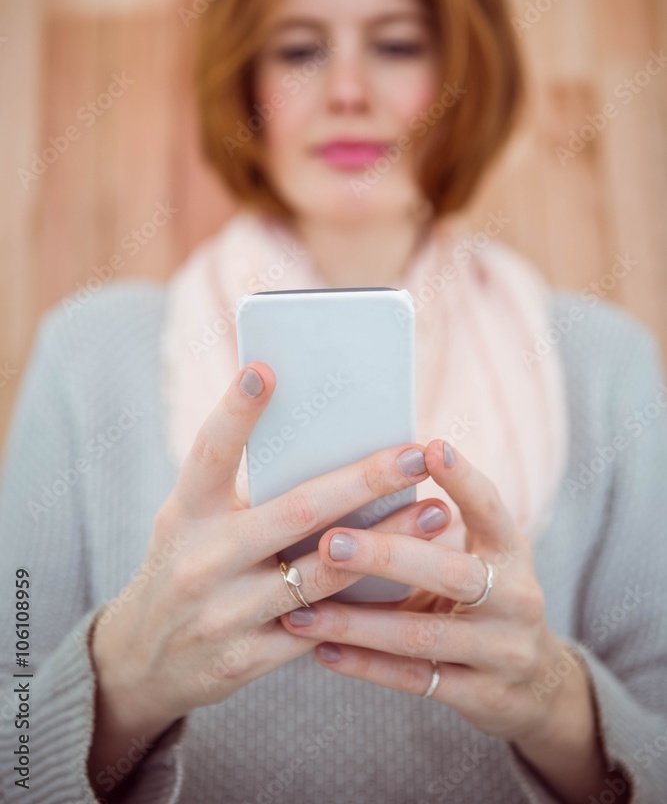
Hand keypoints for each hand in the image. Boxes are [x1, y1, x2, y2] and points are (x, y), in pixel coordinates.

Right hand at [87, 365, 450, 785]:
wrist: (144, 660)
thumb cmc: (187, 563)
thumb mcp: (193, 520)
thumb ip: (244, 490)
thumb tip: (327, 442)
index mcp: (185, 511)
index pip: (211, 452)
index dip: (236, 411)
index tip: (266, 369)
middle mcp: (202, 559)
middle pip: (295, 511)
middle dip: (362, 481)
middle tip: (413, 453)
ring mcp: (224, 613)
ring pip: (322, 572)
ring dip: (386, 542)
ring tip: (435, 513)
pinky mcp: (246, 659)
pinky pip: (323, 627)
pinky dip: (368, 600)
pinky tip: (410, 578)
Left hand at [280, 439, 619, 803]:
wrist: (536, 683)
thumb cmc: (485, 596)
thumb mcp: (479, 556)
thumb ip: (434, 529)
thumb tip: (355, 480)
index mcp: (512, 549)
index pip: (491, 508)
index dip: (464, 479)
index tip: (430, 447)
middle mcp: (517, 597)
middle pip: (451, 573)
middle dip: (387, 555)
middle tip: (330, 541)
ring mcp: (503, 651)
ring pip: (422, 635)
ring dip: (356, 623)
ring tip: (301, 611)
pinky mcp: (484, 696)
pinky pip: (415, 680)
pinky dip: (365, 666)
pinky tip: (322, 650)